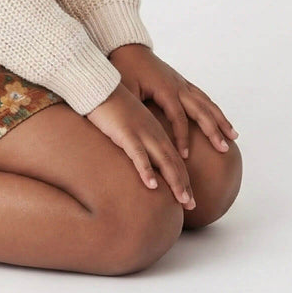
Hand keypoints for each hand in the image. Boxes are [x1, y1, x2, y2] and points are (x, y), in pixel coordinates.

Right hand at [86, 82, 195, 207]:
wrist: (99, 86)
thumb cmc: (111, 106)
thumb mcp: (130, 124)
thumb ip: (137, 139)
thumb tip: (139, 159)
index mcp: (156, 130)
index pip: (174, 158)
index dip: (183, 178)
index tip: (188, 198)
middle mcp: (153, 132)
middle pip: (174, 162)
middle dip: (184, 185)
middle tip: (191, 206)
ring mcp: (141, 132)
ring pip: (163, 160)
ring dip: (175, 182)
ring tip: (183, 200)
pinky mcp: (126, 133)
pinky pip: (138, 154)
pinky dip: (146, 170)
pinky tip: (152, 185)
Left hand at [107, 44, 238, 159]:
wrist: (128, 48)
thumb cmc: (124, 68)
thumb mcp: (125, 89)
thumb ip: (134, 109)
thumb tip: (139, 132)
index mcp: (164, 89)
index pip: (178, 118)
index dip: (182, 138)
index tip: (184, 156)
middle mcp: (178, 85)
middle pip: (201, 110)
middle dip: (213, 130)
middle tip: (224, 149)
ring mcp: (181, 82)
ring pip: (206, 103)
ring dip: (220, 119)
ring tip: (233, 136)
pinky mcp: (181, 81)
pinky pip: (202, 96)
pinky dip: (213, 108)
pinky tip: (220, 119)